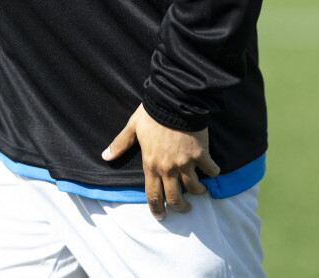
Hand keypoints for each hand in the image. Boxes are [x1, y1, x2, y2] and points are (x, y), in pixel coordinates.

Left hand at [102, 103, 219, 220]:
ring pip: (194, 187)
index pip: (153, 195)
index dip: (157, 209)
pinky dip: (213, 172)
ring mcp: (185, 162)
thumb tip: (105, 157)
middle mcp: (168, 168)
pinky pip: (210, 170)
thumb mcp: (133, 127)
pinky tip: (212, 171)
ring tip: (199, 190)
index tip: (161, 216)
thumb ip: (121, 144)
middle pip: (175, 197)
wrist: (174, 100)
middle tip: (184, 209)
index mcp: (151, 164)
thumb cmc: (152, 113)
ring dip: (197, 191)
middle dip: (180, 207)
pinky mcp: (201, 154)